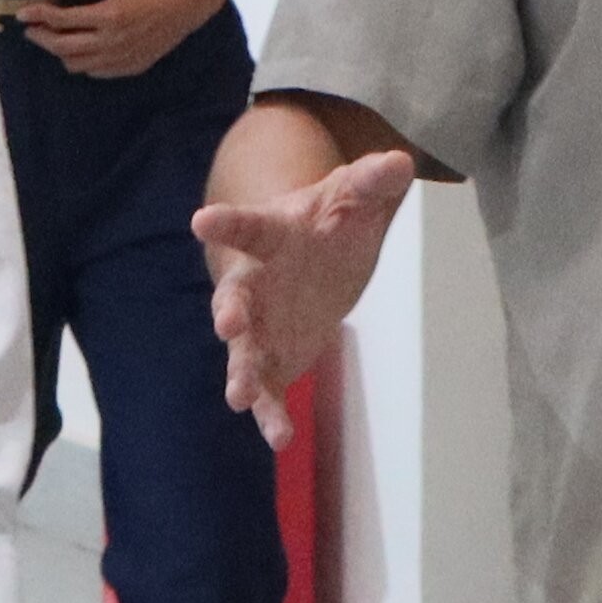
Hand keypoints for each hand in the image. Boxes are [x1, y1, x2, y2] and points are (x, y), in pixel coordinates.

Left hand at [8, 0, 226, 84]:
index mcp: (110, 15)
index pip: (61, 21)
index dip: (37, 16)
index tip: (22, 13)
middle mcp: (115, 41)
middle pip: (64, 49)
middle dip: (41, 38)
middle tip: (32, 29)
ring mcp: (125, 57)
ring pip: (78, 66)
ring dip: (60, 52)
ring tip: (55, 37)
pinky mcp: (134, 66)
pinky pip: (97, 72)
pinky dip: (83, 62)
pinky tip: (81, 46)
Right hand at [194, 146, 417, 439]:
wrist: (320, 256)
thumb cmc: (332, 221)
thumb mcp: (356, 197)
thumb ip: (372, 182)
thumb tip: (400, 163)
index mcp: (270, 235)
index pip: (246, 226)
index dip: (225, 223)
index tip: (201, 220)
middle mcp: (255, 283)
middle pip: (234, 296)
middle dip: (229, 310)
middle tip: (226, 322)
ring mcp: (261, 327)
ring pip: (244, 353)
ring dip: (240, 373)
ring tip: (237, 396)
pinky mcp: (275, 361)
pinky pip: (269, 391)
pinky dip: (271, 414)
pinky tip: (280, 439)